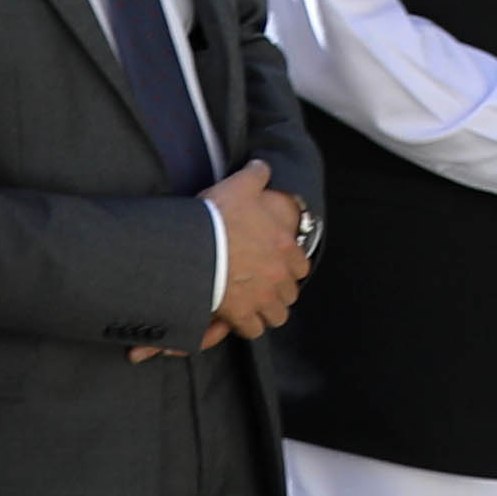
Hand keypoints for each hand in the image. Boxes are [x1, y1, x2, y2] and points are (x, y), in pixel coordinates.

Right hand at [199, 160, 311, 348]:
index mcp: (286, 248)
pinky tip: (237, 319)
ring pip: (277, 315)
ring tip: (253, 307)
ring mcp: (262, 296)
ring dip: (267, 312)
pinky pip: (253, 329)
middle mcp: (279, 275)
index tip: (276, 268)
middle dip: (278, 293)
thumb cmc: (219, 216)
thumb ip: (256, 175)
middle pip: (290, 294)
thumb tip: (262, 165)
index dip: (289, 269)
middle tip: (262, 289)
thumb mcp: (241, 186)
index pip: (301, 267)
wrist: (195, 244)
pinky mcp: (240, 313)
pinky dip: (247, 326)